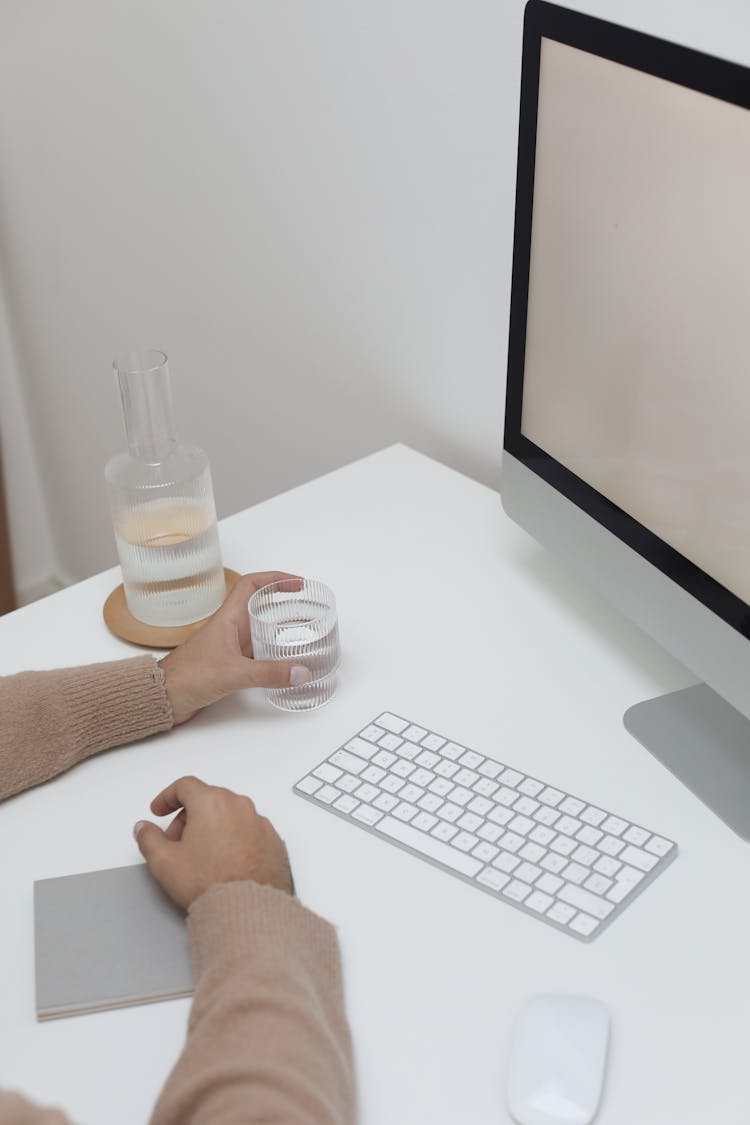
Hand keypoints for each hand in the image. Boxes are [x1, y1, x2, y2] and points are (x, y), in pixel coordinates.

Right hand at [134, 775, 293, 908]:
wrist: (248, 908)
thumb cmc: (210, 883)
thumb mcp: (164, 861)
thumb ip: (148, 838)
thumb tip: (143, 828)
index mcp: (212, 802)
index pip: (185, 786)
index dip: (167, 797)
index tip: (159, 810)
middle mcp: (239, 806)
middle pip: (208, 798)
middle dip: (188, 816)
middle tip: (176, 840)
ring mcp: (260, 822)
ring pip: (230, 814)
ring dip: (212, 826)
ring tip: (201, 854)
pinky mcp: (273, 840)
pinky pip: (248, 830)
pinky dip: (234, 837)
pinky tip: (225, 861)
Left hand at [159, 571, 310, 723]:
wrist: (163, 697)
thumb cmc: (187, 676)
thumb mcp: (233, 673)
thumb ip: (268, 673)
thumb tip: (300, 672)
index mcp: (228, 618)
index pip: (252, 585)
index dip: (276, 579)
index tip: (298, 584)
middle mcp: (230, 628)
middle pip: (261, 606)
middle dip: (285, 605)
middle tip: (308, 610)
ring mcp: (229, 646)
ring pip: (260, 630)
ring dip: (281, 630)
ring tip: (303, 634)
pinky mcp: (229, 664)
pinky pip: (257, 652)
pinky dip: (273, 654)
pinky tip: (284, 663)